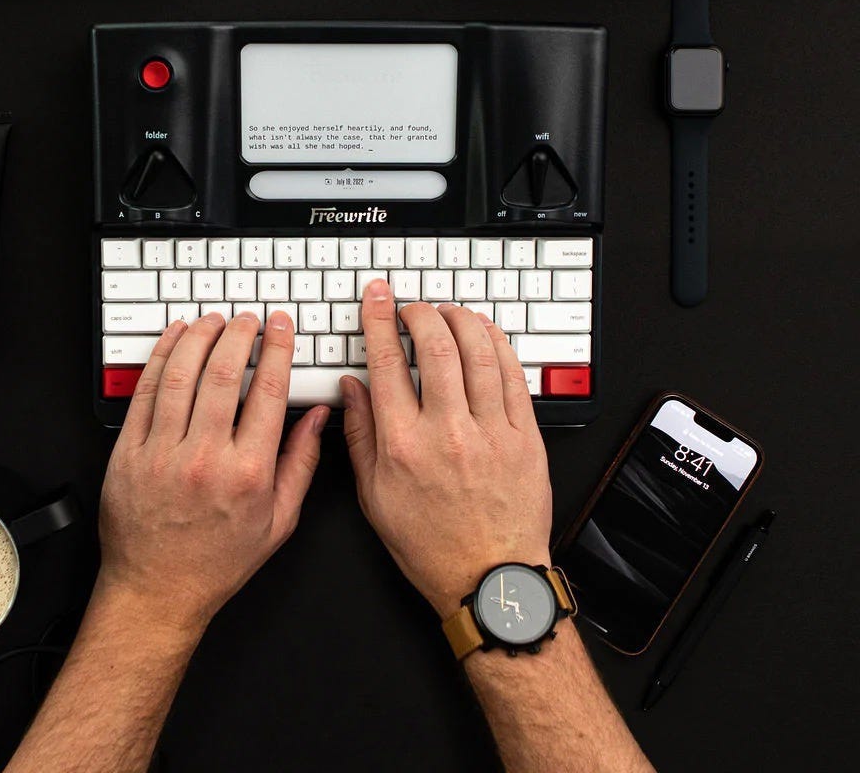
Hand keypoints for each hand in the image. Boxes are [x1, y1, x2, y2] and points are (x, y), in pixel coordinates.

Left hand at [98, 311, 328, 633]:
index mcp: (248, 473)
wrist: (157, 591)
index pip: (268, 391)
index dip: (277, 349)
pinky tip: (174, 340)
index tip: (280, 329)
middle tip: (248, 319)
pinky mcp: (130, 455)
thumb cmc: (217, 561)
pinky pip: (145, 393)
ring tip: (213, 320)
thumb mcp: (279, 521)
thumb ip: (302, 463)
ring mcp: (162, 454)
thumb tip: (317, 417)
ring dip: (199, 337)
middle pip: (223, 373)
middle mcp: (205, 458)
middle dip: (239, 334)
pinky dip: (161, 358)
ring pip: (182, 376)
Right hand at [340, 281, 551, 618]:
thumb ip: (359, 435)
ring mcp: (490, 432)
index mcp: (403, 445)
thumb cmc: (431, 545)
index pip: (386, 363)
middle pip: (435, 345)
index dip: (379, 319)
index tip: (378, 297)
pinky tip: (486, 332)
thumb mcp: (375, 497)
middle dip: (420, 311)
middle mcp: (447, 432)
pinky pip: (513, 375)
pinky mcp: (523, 436)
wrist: (490, 578)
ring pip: (478, 352)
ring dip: (460, 319)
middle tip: (411, 305)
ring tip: (447, 311)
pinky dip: (498, 344)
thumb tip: (352, 388)